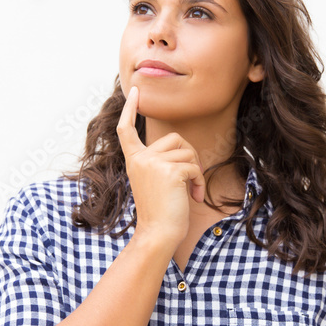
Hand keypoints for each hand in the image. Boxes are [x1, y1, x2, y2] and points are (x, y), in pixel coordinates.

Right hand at [115, 85, 205, 249]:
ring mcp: (153, 163)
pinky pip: (194, 166)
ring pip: (187, 152)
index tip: (136, 91)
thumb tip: (183, 149)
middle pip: (174, 138)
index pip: (127, 130)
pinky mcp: (169, 171)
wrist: (158, 234)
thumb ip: (160, 162)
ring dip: (196, 171)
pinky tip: (194, 197)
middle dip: (189, 156)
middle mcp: (140, 159)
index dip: (130, 109)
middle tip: (190, 179)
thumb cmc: (161, 212)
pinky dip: (199, 182)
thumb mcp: (155, 181)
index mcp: (134, 160)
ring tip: (190, 192)